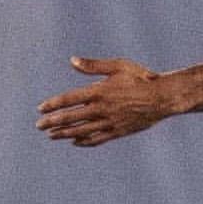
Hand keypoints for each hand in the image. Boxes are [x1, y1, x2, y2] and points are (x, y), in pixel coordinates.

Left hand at [37, 57, 166, 146]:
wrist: (163, 98)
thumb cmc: (142, 78)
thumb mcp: (118, 66)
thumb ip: (94, 66)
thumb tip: (72, 61)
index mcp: (100, 92)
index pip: (69, 100)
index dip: (53, 105)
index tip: (40, 109)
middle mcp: (102, 109)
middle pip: (71, 118)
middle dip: (53, 122)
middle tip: (39, 126)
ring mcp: (110, 123)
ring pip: (82, 131)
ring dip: (64, 134)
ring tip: (51, 136)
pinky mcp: (119, 132)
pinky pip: (98, 139)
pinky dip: (85, 142)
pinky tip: (75, 142)